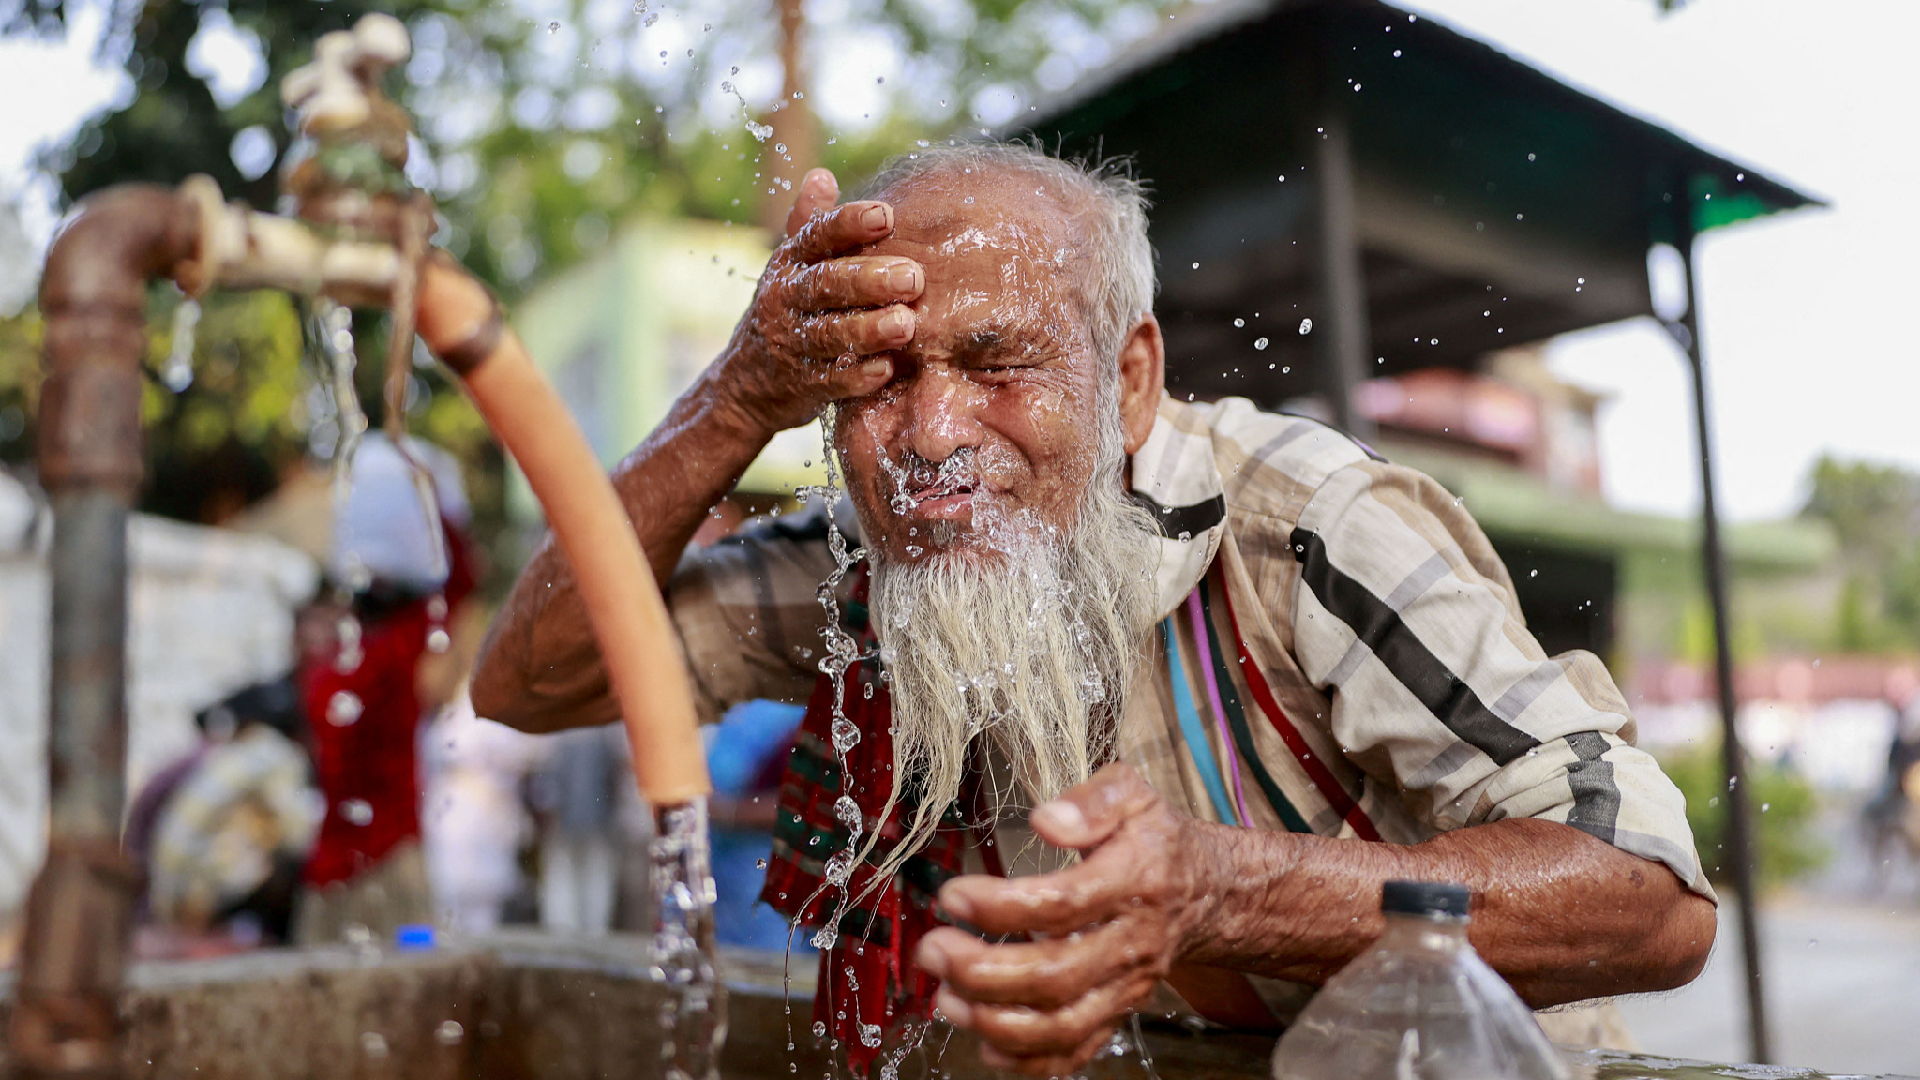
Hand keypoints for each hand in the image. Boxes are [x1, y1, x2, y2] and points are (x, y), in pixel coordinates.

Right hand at [720, 168, 924, 434]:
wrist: (745, 382)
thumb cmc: (788, 310)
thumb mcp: (791, 265)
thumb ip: (809, 223)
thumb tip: (821, 174)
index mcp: (789, 263)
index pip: (816, 235)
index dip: (848, 224)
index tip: (886, 216)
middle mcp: (785, 299)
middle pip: (826, 285)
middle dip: (869, 281)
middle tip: (914, 277)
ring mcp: (791, 344)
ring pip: (829, 334)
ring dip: (868, 329)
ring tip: (906, 324)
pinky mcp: (802, 385)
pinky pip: (829, 381)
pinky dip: (856, 377)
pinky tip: (886, 369)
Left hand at [914, 763, 1218, 1076]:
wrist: (1207, 891)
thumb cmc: (1154, 839)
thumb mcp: (1133, 794)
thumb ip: (1092, 801)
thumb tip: (1045, 821)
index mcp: (1132, 881)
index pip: (1064, 904)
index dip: (1002, 908)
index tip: (953, 895)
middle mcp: (1130, 942)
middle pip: (1056, 975)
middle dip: (983, 971)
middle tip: (933, 950)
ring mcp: (1125, 985)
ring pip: (1063, 1024)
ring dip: (996, 1021)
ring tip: (945, 998)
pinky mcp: (1118, 1011)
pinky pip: (1077, 1049)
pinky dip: (1030, 1060)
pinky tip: (986, 1044)